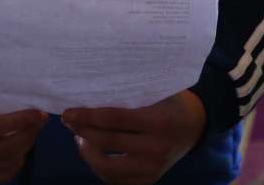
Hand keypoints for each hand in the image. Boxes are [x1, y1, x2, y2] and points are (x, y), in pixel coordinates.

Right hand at [0, 81, 44, 181]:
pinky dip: (17, 160)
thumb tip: (26, 91)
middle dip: (28, 134)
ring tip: (31, 128)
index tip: (38, 112)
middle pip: (1, 151)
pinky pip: (2, 175)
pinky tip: (19, 143)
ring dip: (26, 146)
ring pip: (5, 164)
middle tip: (40, 118)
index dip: (18, 121)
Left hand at [63, 90, 205, 184]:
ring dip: (86, 152)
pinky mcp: (148, 181)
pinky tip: (94, 152)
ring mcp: (151, 168)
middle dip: (82, 131)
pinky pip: (113, 179)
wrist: (194, 127)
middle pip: (107, 141)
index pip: (114, 119)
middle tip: (70, 121)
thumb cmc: (171, 103)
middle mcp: (155, 148)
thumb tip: (94, 87)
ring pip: (105, 166)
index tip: (69, 112)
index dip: (88, 116)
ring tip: (81, 138)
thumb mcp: (160, 92)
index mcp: (159, 121)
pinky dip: (98, 167)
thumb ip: (133, 92)